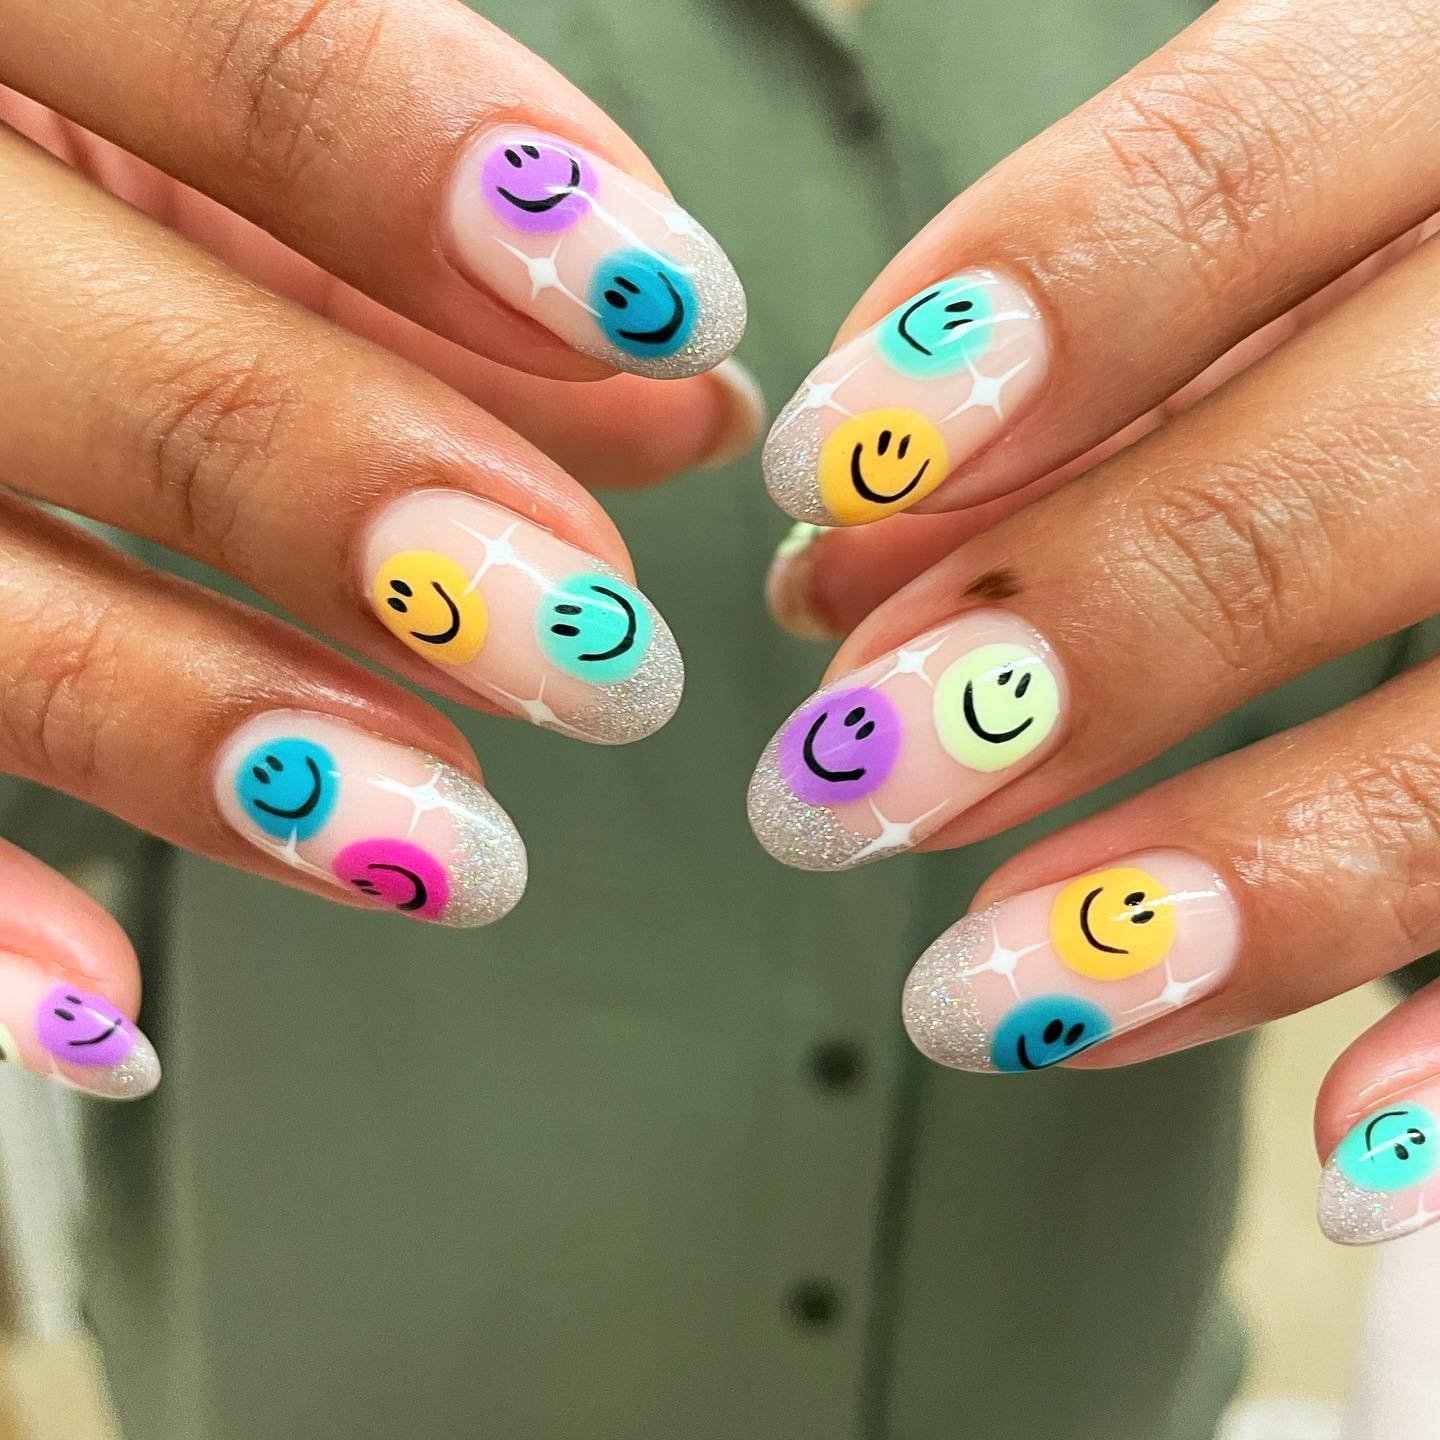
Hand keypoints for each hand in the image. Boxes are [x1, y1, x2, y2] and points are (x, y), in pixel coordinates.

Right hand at [0, 0, 752, 1098]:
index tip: (668, 313)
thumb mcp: (213, 127)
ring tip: (455, 843)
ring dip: (213, 735)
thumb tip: (681, 394)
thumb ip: (419, 234)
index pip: (217, 32)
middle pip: (72, 347)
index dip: (439, 170)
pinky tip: (116, 1011)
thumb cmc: (67, 130)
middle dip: (348, 492)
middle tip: (592, 641)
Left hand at [750, 0, 1439, 1244]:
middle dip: (1069, 646)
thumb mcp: (1273, 216)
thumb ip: (1086, 343)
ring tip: (988, 994)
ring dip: (1230, 888)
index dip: (1018, 328)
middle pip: (1337, 475)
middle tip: (837, 783)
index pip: (1239, 174)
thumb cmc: (1395, 256)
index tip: (818, 480)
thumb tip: (835, 539)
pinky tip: (1348, 1154)